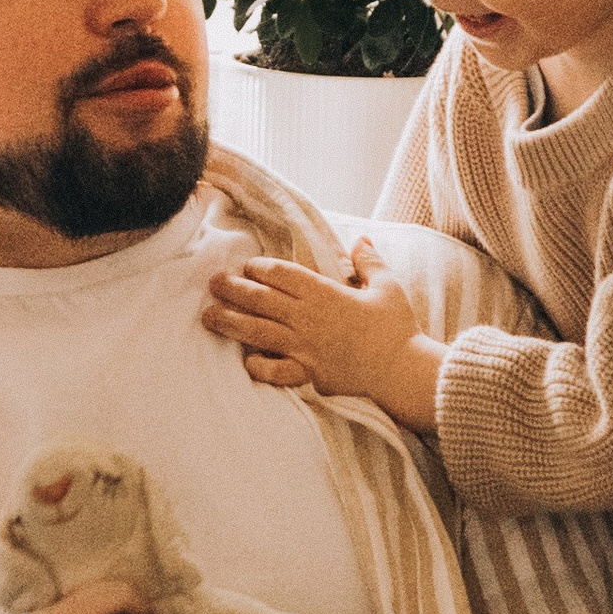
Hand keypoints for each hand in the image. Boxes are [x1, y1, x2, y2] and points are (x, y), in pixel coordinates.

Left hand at [200, 237, 444, 430]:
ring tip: (208, 317)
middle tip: (213, 283)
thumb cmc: (397, 328)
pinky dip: (259, 366)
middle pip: (261, 299)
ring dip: (231, 323)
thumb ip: (369, 261)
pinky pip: (277, 371)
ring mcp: (305, 348)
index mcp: (326, 294)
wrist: (404, 370)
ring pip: (258, 332)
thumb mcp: (388, 286)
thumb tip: (360, 239)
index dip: (261, 268)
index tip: (248, 267)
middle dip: (233, 289)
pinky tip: (245, 361)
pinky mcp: (309, 374)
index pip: (283, 274)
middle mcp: (309, 319)